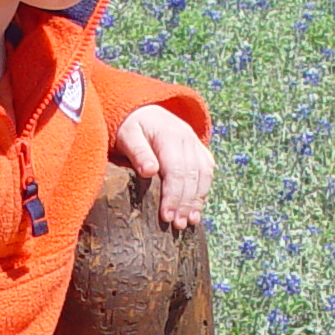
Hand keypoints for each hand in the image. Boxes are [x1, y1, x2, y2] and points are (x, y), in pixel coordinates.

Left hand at [109, 104, 213, 230]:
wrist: (143, 110)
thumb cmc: (131, 127)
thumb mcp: (127, 136)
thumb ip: (138, 152)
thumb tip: (149, 172)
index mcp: (169, 135)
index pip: (176, 170)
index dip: (173, 196)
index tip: (167, 216)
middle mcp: (187, 138)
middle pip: (192, 176)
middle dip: (186, 203)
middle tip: (178, 225)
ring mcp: (195, 143)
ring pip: (204, 174)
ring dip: (198, 200)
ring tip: (191, 222)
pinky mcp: (199, 149)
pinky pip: (207, 171)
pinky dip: (203, 190)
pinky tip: (197, 208)